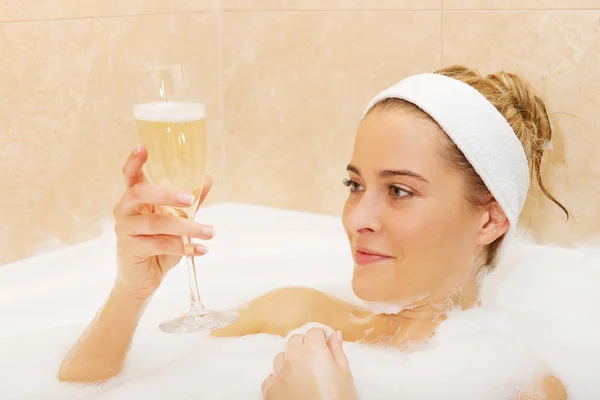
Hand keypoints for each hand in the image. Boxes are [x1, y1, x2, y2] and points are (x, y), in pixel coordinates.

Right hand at [112, 145, 214, 298]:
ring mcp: (125, 230)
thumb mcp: (176, 219)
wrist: (146, 277)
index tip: (143, 146)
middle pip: (140, 193)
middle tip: (192, 200)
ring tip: (210, 232)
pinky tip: (201, 249)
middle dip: (167, 194)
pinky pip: (160, 245)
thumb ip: (190, 200)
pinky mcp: (130, 250)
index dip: (134, 161)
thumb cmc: (159, 242)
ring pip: (157, 223)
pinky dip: (184, 247)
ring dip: (188, 227)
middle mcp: (125, 210)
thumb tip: (207, 177)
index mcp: (135, 197)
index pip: (130, 175)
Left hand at [261, 328, 357, 399]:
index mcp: (314, 351)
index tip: (326, 345)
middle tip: (317, 361)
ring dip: (291, 360)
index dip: (321, 337)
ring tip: (304, 376)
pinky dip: (279, 379)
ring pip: (281, 357)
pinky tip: (291, 388)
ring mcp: (278, 374)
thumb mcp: (346, 377)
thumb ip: (338, 353)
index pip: (314, 331)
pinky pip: (271, 377)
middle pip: (296, 340)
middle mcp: (293, 358)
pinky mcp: (269, 390)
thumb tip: (334, 336)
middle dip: (306, 345)